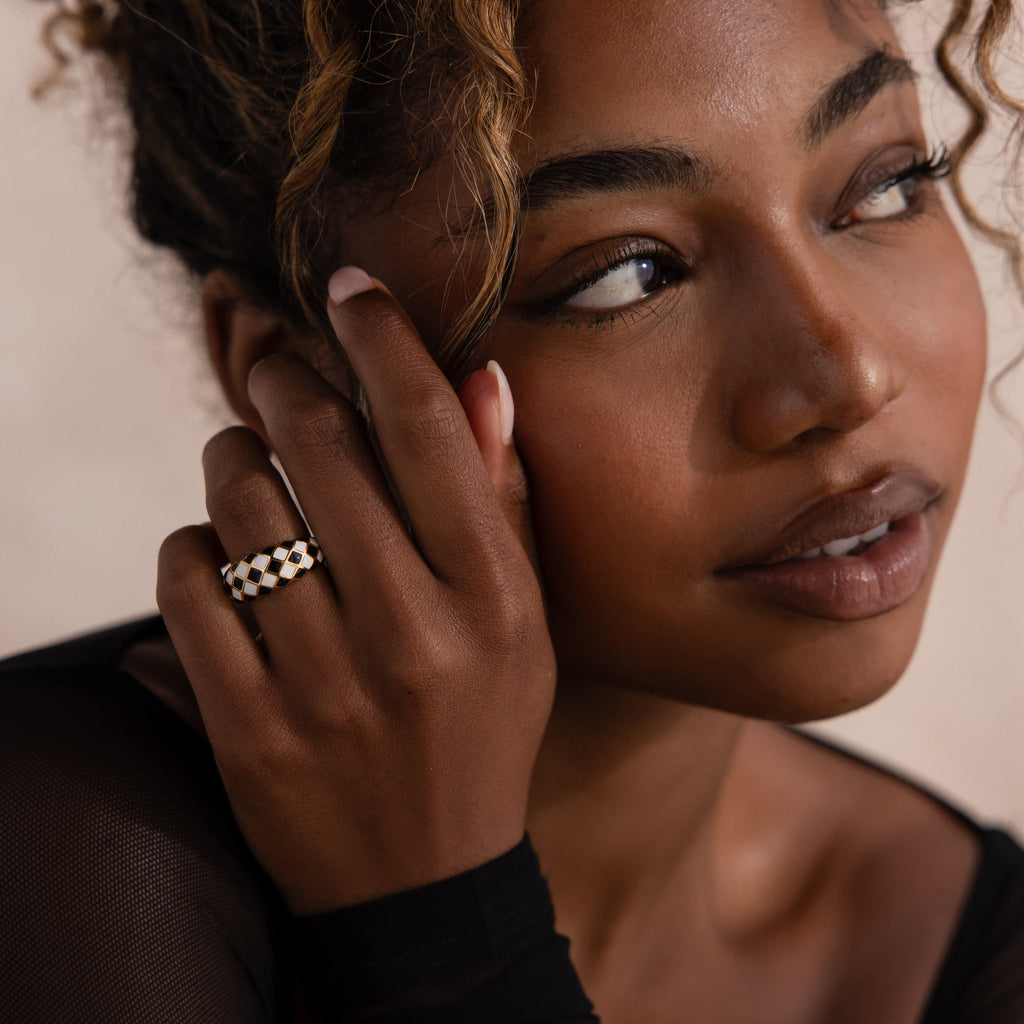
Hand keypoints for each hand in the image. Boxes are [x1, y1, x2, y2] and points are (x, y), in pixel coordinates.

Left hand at [157, 268, 554, 914]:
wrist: (423, 877)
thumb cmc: (481, 731)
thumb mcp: (523, 624)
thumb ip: (501, 501)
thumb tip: (483, 381)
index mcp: (492, 598)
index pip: (428, 430)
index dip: (381, 338)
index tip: (347, 286)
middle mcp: (412, 632)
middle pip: (317, 446)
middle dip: (283, 379)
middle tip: (274, 365)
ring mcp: (323, 682)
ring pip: (238, 504)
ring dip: (231, 459)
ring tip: (246, 465)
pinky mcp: (248, 724)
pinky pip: (190, 582)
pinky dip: (193, 546)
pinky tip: (221, 556)